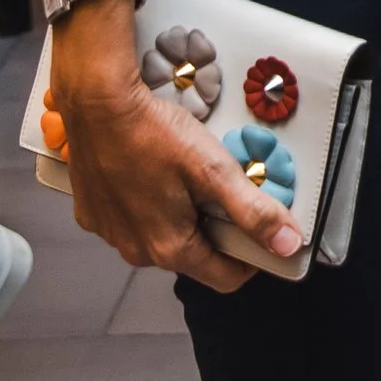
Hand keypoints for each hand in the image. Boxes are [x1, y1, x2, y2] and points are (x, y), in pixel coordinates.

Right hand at [50, 23, 305, 287]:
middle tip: (221, 188)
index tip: (260, 228)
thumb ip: (253, 211)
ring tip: (184, 175)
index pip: (226, 278)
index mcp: (169, 249)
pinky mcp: (91, 213)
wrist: (95, 101)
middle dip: (214, 230)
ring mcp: (109, 234)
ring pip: (161, 238)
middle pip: (193, 257)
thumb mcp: (214, 169)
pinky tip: (150, 172)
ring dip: (180, 217)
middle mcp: (135, 252)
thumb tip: (288, 245)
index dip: (252, 257)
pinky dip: (147, 205)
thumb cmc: (154, 132)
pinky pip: (131, 221)